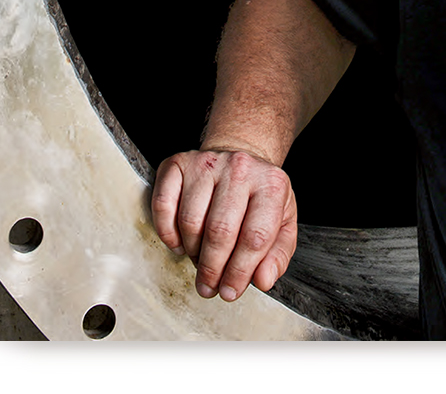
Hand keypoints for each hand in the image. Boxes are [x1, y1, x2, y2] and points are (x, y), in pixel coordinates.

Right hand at [151, 147, 297, 300]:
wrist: (240, 154)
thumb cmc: (259, 196)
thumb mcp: (282, 222)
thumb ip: (278, 254)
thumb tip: (263, 280)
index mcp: (271, 185)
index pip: (255, 237)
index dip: (240, 272)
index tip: (230, 292)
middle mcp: (240, 168)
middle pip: (220, 231)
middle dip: (212, 269)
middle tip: (208, 287)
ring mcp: (208, 163)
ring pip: (190, 221)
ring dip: (192, 251)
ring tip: (200, 259)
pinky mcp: (179, 163)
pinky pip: (163, 205)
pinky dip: (167, 232)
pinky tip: (181, 242)